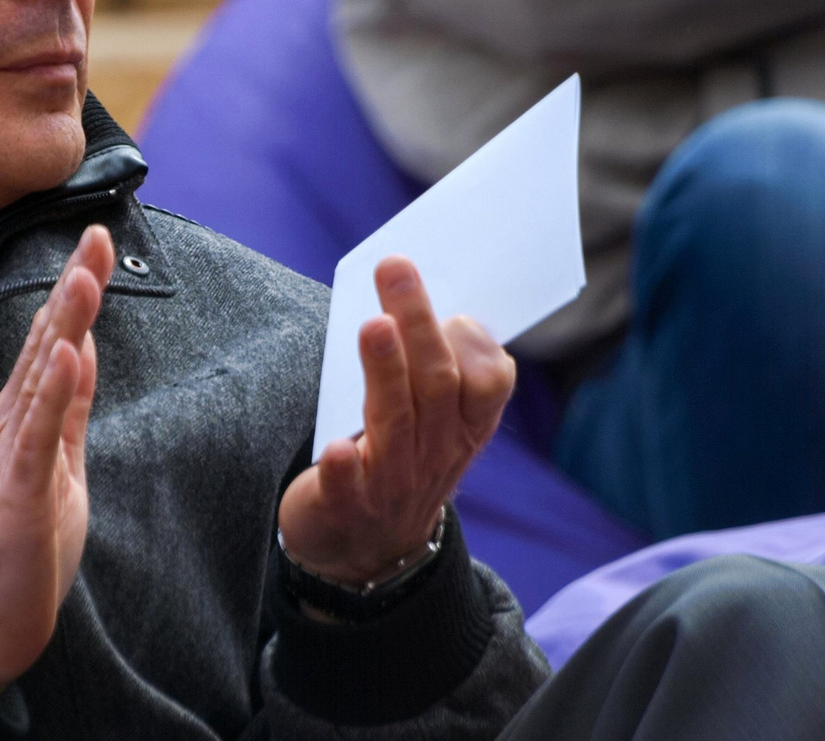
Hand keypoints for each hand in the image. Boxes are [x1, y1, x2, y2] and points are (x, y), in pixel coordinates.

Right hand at [0, 224, 109, 696]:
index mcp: (25, 418)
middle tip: (96, 233)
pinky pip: (37, 433)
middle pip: (45, 341)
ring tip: (82, 274)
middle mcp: (12, 423)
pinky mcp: (17, 489)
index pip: (54, 341)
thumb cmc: (20, 549)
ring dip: (62, 322)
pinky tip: (62, 352)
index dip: (77, 291)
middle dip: (73, 287)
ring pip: (39, 375)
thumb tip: (80, 349)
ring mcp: (12, 453)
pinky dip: (50, 389)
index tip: (98, 243)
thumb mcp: (60, 464)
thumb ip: (68, 408)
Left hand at [278, 256, 513, 583]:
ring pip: (396, 423)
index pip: (487, 387)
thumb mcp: (427, 422)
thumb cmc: (395, 460)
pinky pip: (349, 488)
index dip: (477, 348)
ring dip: (386, 372)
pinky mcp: (345, 508)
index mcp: (461, 429)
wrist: (362, 555)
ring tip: (373, 327)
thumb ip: (428, 367)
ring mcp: (392, 484)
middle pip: (436, 385)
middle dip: (419, 325)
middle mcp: (434, 454)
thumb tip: (411, 292)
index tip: (457, 309)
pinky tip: (337, 446)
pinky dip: (346, 467)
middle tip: (396, 270)